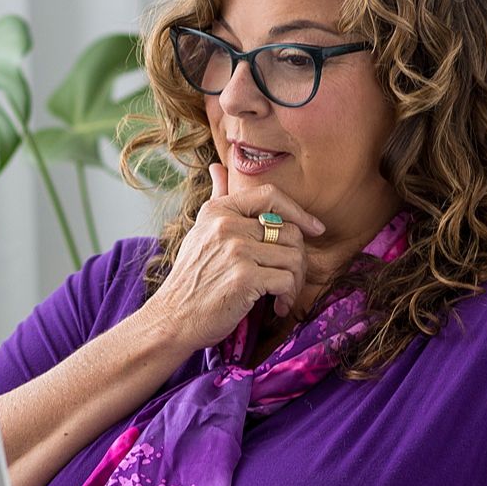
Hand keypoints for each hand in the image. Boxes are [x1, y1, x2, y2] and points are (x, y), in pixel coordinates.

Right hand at [141, 163, 327, 353]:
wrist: (173, 318)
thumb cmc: (191, 279)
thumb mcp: (199, 232)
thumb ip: (216, 199)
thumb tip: (217, 167)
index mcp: (218, 211)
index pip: (270, 196)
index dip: (298, 212)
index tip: (314, 228)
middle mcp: (226, 225)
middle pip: (290, 231)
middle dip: (298, 258)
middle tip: (290, 278)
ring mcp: (236, 251)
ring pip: (293, 257)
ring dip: (295, 281)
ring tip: (282, 294)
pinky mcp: (244, 278)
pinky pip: (287, 280)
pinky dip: (287, 296)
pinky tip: (275, 305)